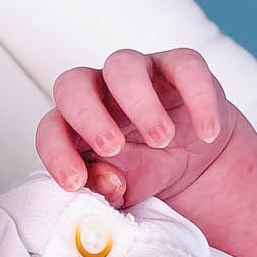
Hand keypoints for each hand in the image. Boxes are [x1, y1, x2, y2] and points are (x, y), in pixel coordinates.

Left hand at [35, 47, 240, 208]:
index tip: (75, 183)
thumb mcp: (122, 190)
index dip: (57, 154)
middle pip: (72, 84)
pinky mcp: (178, 66)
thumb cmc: (144, 171)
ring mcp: (137, 74)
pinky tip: (206, 133)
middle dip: (88, 117)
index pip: (51, 129)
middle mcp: (98, 92)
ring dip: (140, 104)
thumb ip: (104, 190)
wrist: (192, 161)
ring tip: (162, 140)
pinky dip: (197, 99)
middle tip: (113, 148)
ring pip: (122, 66)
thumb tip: (106, 182)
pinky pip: (184, 67)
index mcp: (73, 124)